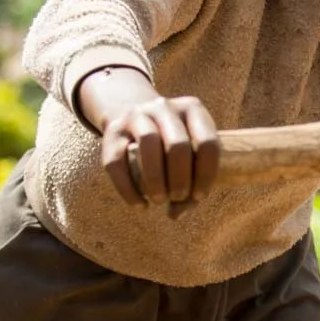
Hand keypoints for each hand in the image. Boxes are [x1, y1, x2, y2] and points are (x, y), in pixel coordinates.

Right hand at [80, 66, 219, 210]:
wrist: (132, 115)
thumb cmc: (171, 144)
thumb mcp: (188, 154)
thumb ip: (190, 183)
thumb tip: (175, 214)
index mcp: (192, 109)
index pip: (207, 142)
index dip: (206, 174)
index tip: (199, 195)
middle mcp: (164, 106)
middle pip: (178, 145)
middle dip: (180, 179)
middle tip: (177, 197)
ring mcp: (136, 114)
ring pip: (148, 144)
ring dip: (156, 180)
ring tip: (159, 201)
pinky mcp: (112, 130)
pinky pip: (117, 161)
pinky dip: (129, 189)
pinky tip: (140, 205)